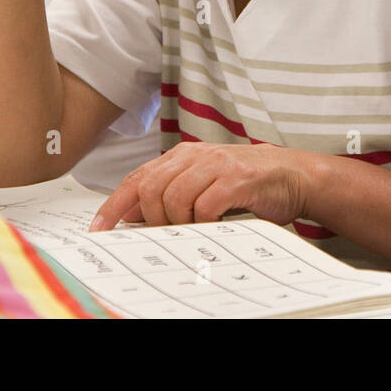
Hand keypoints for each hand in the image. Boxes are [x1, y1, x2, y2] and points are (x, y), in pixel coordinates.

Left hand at [89, 142, 320, 230]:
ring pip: (174, 197)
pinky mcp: (236, 180)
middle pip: (151, 189)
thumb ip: (169, 193)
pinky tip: (212, 226)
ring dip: (178, 223)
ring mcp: (217, 165)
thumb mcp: (202, 184)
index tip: (99, 230)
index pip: (137, 178)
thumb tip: (130, 215)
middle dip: (152, 220)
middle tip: (166, 235)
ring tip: (193, 231)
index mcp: (183, 156)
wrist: (292, 175)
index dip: (114, 206)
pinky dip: (203, 222)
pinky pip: (205, 205)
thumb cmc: (245, 184)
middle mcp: (196, 156)